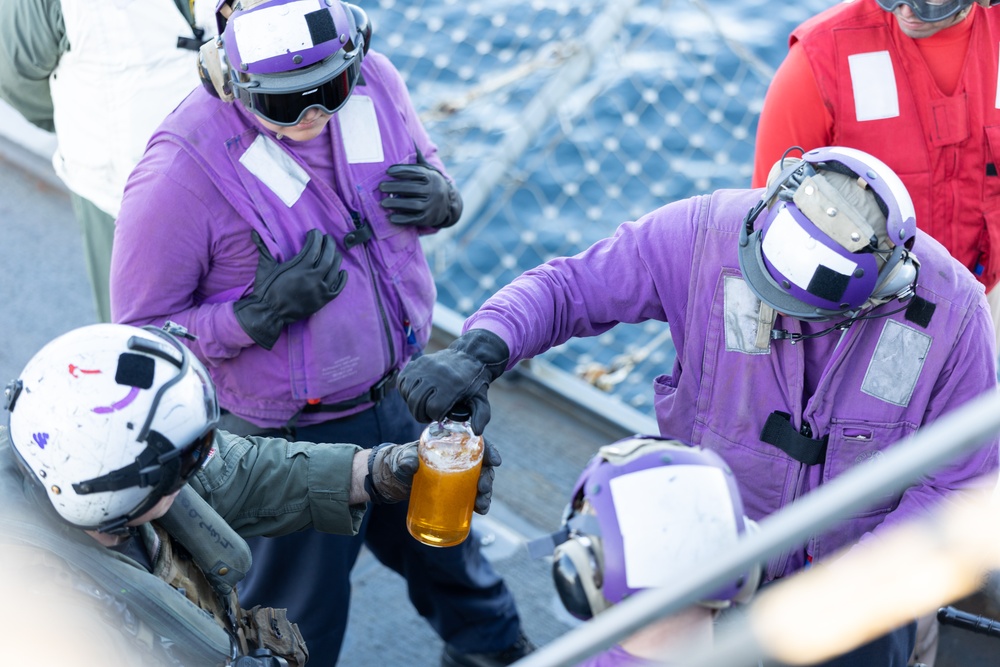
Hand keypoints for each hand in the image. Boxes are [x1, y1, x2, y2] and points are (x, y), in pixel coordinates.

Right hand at [234, 229, 347, 349]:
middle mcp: (312, 278)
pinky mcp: (323, 301)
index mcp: (299, 268)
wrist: (269, 314)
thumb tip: (254, 232)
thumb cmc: (267, 290)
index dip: (316, 237)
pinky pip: (338, 288)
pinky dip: (342, 278)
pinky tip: (342, 271)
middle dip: (329, 244)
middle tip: (327, 238)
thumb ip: (264, 249)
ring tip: (334, 251)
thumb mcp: (265, 268)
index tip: (315, 233)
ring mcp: (320, 290)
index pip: (314, 247)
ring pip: (335, 270)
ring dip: (336, 258)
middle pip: (328, 257)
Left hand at [364, 440, 501, 514]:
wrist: (390, 480)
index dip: (489, 450)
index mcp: (448, 444)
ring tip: (482, 506)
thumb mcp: (401, 459)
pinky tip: (479, 511)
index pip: (474, 443)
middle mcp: (456, 459)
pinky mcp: (452, 491)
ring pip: (479, 482)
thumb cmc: (397, 462)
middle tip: (483, 489)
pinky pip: (470, 496)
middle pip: (481, 465)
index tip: (495, 461)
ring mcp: (455, 476)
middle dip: (488, 477)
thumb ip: (405, 459)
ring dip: (485, 493)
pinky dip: (478, 503)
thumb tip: (411, 464)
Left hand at [378, 148, 462, 227]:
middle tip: (381, 186)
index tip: (388, 170)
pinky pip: (414, 219)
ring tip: (383, 203)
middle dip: (396, 187)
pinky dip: (402, 219)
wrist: (448, 204)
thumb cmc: (430, 183)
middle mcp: (433, 191)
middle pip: (412, 188)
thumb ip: (417, 157)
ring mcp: (431, 206)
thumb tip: (409, 137)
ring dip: (397, 204)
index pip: (416, 172)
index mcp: (431, 177)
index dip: (402, 171)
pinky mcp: (428, 218)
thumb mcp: (428, 169)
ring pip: (413, 204)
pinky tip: (391, 218)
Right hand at [398, 329, 509, 434]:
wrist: (469, 356)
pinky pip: (402, 382)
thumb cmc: (474, 382)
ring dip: (413, 404)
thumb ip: (481, 416)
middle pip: (416, 402)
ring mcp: (424, 367)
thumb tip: (476, 432)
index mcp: (452, 385)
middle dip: (421, 414)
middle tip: (429, 414)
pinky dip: (406, 391)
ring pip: (408, 393)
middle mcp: (436, 374)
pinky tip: (417, 393)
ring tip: (424, 404)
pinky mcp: (416, 363)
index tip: (441, 415)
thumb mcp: (481, 400)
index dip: (435, 416)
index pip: (433, 408)